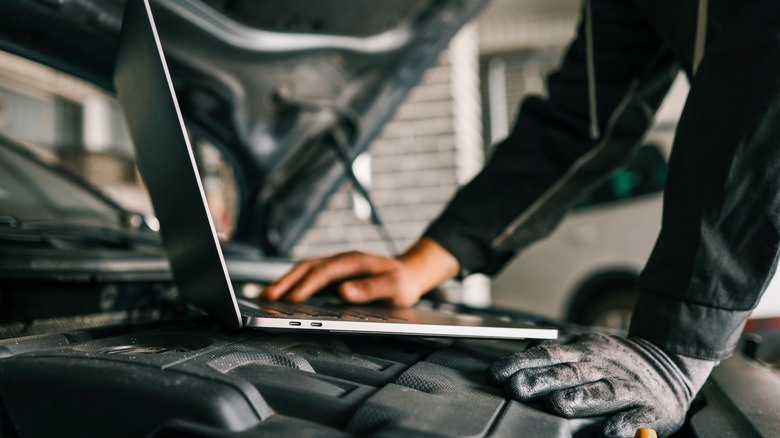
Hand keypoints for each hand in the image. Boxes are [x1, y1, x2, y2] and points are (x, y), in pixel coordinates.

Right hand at [260, 238, 459, 305]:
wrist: (410, 273)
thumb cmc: (402, 282)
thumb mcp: (394, 288)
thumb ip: (370, 289)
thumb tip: (344, 291)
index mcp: (355, 261)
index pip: (325, 272)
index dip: (307, 285)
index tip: (292, 300)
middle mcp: (342, 261)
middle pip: (308, 267)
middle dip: (286, 282)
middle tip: (267, 298)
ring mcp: (336, 267)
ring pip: (305, 270)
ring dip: (285, 282)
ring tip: (266, 298)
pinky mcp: (334, 275)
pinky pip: (309, 278)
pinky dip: (293, 285)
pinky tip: (282, 297)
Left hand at [487, 333, 714, 437]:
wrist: (670, 365)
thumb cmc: (614, 364)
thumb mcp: (584, 350)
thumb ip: (552, 355)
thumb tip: (515, 362)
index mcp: (584, 351)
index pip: (547, 355)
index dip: (520, 363)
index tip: (496, 375)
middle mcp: (604, 367)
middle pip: (570, 372)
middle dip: (541, 380)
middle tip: (516, 388)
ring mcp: (629, 388)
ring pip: (603, 391)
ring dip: (580, 399)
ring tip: (558, 405)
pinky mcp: (652, 411)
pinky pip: (637, 419)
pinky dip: (623, 426)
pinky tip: (608, 433)